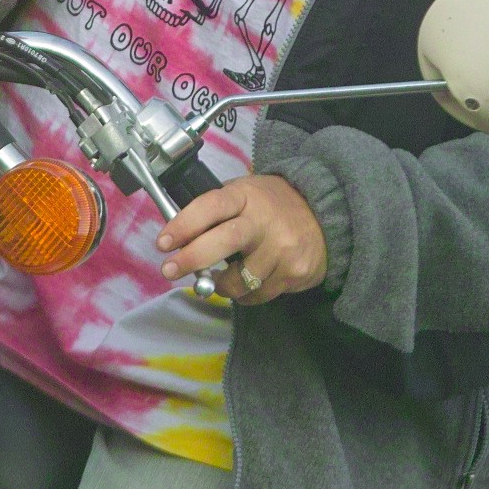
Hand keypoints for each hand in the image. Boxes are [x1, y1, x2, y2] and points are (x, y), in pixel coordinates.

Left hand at [156, 173, 326, 304]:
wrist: (326, 214)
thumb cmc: (272, 205)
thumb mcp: (245, 193)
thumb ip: (216, 212)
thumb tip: (178, 239)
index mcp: (247, 196)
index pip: (211, 206)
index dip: (184, 224)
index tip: (163, 242)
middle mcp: (265, 221)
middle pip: (223, 241)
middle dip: (192, 258)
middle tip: (170, 270)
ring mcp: (282, 248)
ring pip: (238, 280)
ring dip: (220, 285)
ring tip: (218, 279)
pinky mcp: (294, 272)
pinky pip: (257, 295)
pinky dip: (244, 294)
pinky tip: (246, 281)